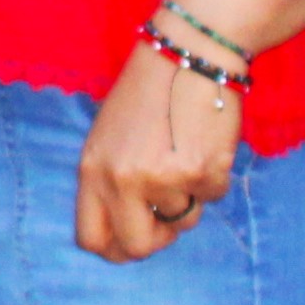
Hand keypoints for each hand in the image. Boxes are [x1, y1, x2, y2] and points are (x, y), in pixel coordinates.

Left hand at [73, 37, 239, 260]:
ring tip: (183, 153)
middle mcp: (122, 180)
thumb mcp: (108, 136)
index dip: (115, 249)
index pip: (91, 238)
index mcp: (92, 170)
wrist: (187, 55)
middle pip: (137, 246)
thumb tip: (126, 230)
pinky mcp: (201, 173)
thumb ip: (110, 182)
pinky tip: (204, 142)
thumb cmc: (146, 93)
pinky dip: (213, 177)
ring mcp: (162, 180)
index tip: (131, 243)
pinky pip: (213, 196)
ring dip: (189, 196)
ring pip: (183, 220)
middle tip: (168, 219)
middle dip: (157, 240)